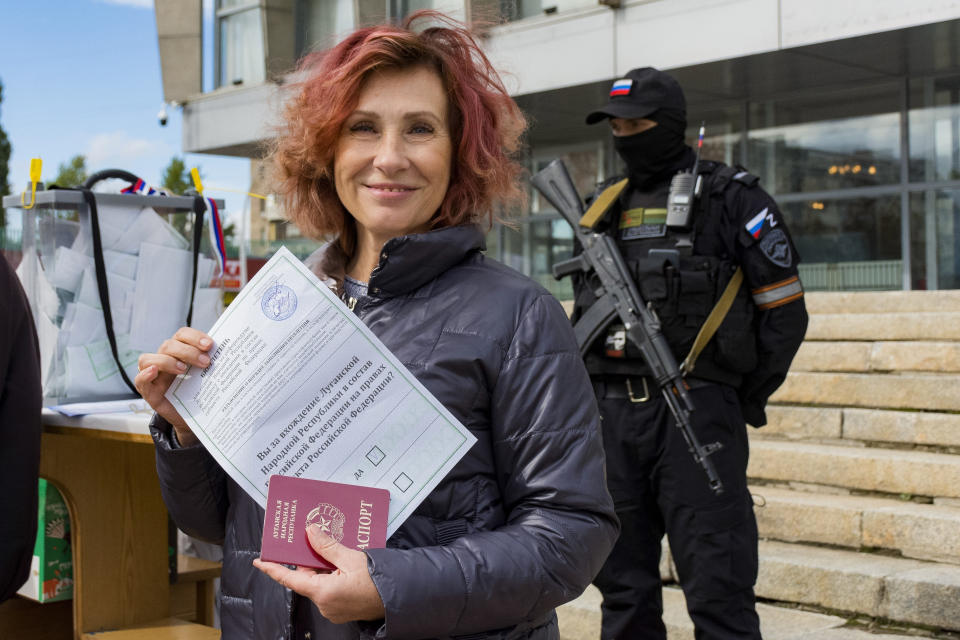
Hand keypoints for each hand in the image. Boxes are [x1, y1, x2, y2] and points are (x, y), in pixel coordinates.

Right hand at [135, 327, 213, 446]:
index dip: (194, 337)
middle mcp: (165, 360)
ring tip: (183, 370)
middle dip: (188, 351)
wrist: (198, 420)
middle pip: (168, 345)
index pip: (182, 335)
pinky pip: (139, 380)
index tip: (210, 345)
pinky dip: (145, 374)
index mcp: (180, 352)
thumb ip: (217, 364)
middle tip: (205, 362)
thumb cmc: (204, 393)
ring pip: (149, 358)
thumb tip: (235, 352)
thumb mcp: (211, 377)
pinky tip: (154, 372)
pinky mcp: (149, 393)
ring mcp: (155, 376)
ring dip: (167, 361)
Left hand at [253, 524, 385, 622]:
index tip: (260, 561)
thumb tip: (310, 532)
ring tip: (331, 548)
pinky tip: (339, 563)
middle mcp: (324, 604)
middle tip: (309, 540)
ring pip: (318, 583)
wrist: (398, 597)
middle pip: (306, 578)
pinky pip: (328, 589)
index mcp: (322, 592)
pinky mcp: (341, 609)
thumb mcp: (351, 558)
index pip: (290, 578)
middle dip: (308, 560)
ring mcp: (332, 609)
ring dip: (321, 567)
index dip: (273, 569)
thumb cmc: (377, 581)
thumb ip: (327, 546)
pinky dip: (330, 575)